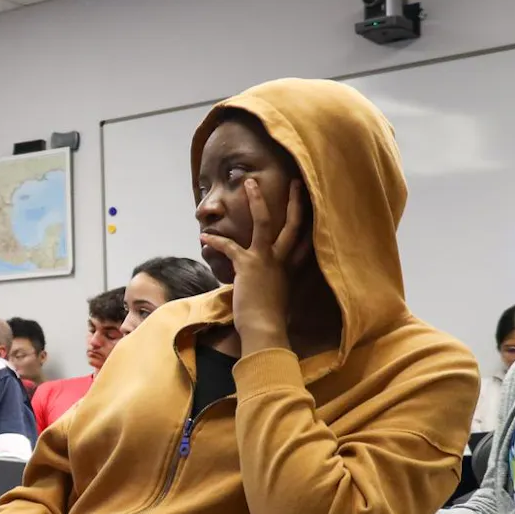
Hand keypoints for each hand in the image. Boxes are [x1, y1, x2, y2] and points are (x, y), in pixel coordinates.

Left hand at [199, 177, 303, 347]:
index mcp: (290, 270)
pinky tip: (204, 236)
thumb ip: (275, 291)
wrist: (265, 331)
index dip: (308, 225)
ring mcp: (266, 260)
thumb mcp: (278, 303)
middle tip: (294, 182)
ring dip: (256, 200)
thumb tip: (269, 294)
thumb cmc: (270, 323)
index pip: (304, 243)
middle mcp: (282, 261)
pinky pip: (230, 246)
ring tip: (249, 182)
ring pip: (264, 222)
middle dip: (294, 202)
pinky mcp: (248, 265)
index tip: (311, 209)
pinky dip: (216, 240)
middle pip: (293, 225)